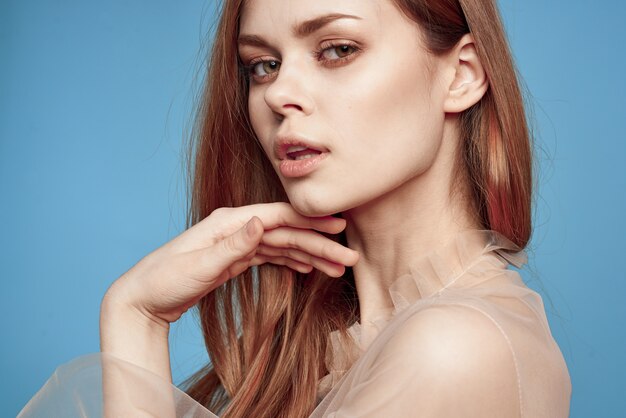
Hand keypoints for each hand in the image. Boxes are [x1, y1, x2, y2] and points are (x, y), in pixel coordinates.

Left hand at [104, 202, 358, 326]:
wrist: (141, 299)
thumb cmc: (163, 281)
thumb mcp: (198, 265)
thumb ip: (233, 245)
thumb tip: (262, 221)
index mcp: (229, 222)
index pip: (279, 216)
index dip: (311, 221)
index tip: (339, 227)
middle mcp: (237, 228)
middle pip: (287, 232)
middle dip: (320, 243)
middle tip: (350, 258)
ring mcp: (237, 243)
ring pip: (283, 245)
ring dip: (311, 255)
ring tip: (338, 268)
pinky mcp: (235, 259)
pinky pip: (272, 257)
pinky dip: (293, 261)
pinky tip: (310, 268)